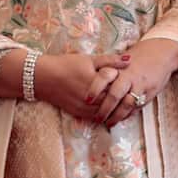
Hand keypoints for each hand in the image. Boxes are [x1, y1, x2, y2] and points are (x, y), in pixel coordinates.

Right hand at [0, 51, 130, 118]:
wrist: (42, 77)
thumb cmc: (66, 65)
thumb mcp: (90, 59)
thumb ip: (111, 61)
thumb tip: (130, 60)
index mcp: (96, 85)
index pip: (118, 92)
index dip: (128, 91)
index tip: (135, 88)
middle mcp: (89, 100)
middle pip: (112, 105)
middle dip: (123, 103)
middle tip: (133, 98)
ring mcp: (82, 109)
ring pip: (104, 114)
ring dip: (113, 111)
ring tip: (124, 105)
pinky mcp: (76, 113)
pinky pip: (93, 117)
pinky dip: (103, 115)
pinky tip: (110, 110)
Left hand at [90, 37, 177, 126]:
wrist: (162, 53)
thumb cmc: (137, 58)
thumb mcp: (120, 61)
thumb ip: (108, 73)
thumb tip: (90, 88)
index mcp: (119, 67)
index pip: (103, 78)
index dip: (94, 89)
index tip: (87, 101)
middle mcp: (129, 76)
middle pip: (115, 95)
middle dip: (105, 109)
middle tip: (97, 118)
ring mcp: (140, 85)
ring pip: (127, 104)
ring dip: (117, 116)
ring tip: (108, 123)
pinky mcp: (150, 92)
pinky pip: (137, 106)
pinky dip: (128, 114)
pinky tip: (121, 118)